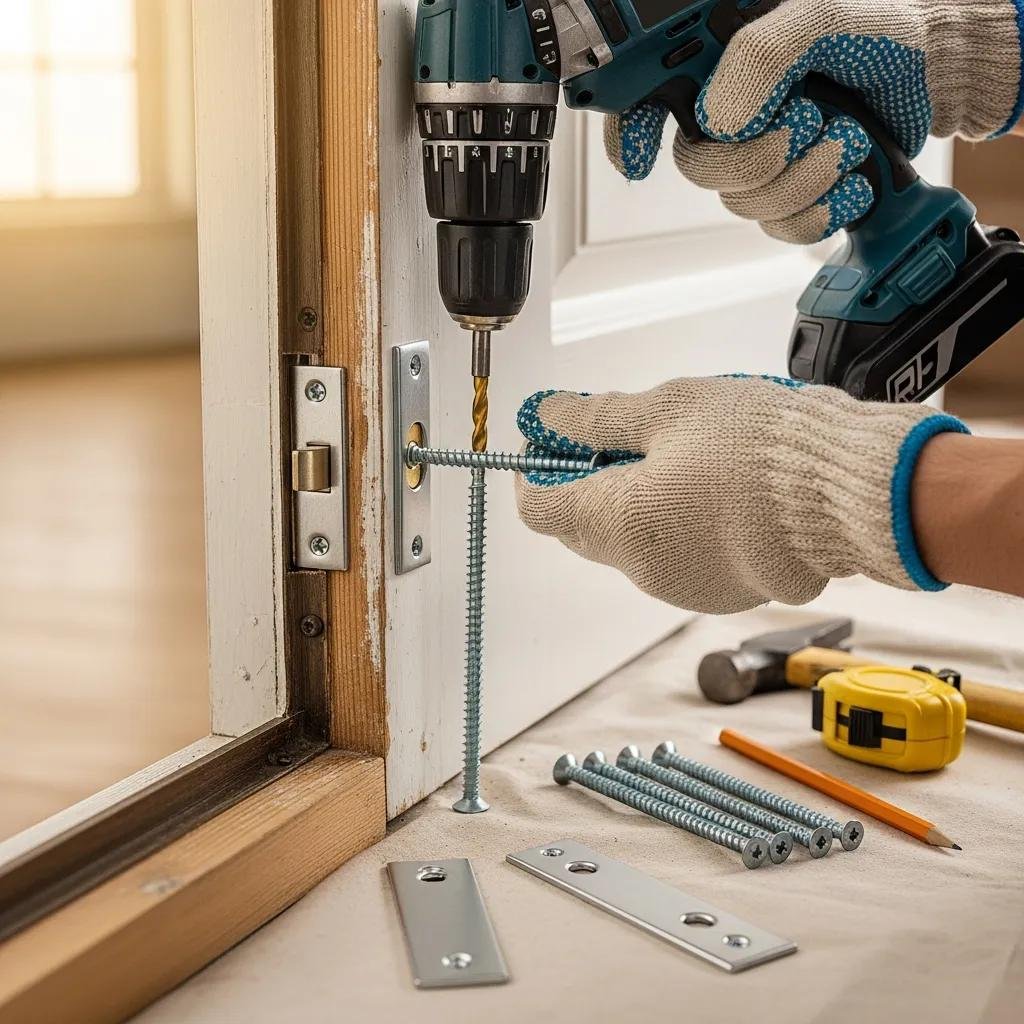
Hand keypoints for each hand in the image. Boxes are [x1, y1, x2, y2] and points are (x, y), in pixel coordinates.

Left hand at [515, 376, 967, 614]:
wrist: (852, 495)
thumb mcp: (672, 409)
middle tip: (619, 433)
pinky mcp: (719, 593)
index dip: (537, 468)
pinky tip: (706, 487)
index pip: (540, 508)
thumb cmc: (766, 447)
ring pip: (627, 542)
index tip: (555, 436)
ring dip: (630, 500)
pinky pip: (670, 557)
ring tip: (676, 453)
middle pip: (580, 527)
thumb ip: (598, 418)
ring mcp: (681, 587)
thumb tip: (547, 418)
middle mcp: (643, 569)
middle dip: (585, 479)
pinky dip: (670, 523)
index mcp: (621, 522)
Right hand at [605, 0, 1023, 242]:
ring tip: (843, 141)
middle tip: (802, 125)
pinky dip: (819, 213)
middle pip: (699, 168)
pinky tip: (847, 182)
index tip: (641, 159)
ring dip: (802, 182)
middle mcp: (732, 116)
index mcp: (720, 68)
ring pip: (743, 204)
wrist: (931, 72)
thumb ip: (762, 56)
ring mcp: (761, 159)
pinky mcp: (793, 194)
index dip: (631, 133)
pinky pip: (780, 230)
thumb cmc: (877, 29)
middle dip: (754, 160)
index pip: (649, 101)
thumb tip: (720, 119)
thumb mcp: (819, 15)